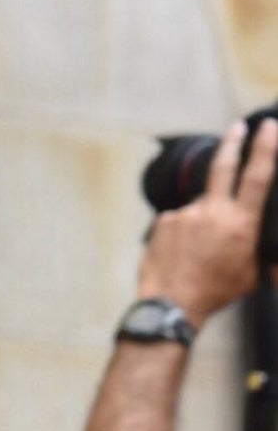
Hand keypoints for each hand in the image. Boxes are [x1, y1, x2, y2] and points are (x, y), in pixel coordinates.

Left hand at [138, 118, 276, 325]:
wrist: (172, 304)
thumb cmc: (216, 292)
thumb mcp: (252, 274)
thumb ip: (263, 253)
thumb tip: (274, 255)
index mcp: (241, 223)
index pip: (257, 176)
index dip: (265, 148)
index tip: (268, 127)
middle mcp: (213, 212)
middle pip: (223, 166)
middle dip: (233, 142)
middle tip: (237, 126)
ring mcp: (185, 215)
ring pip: (200, 207)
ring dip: (203, 220)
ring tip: (198, 249)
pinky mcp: (163, 221)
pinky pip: (179, 220)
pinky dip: (183, 231)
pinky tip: (181, 252)